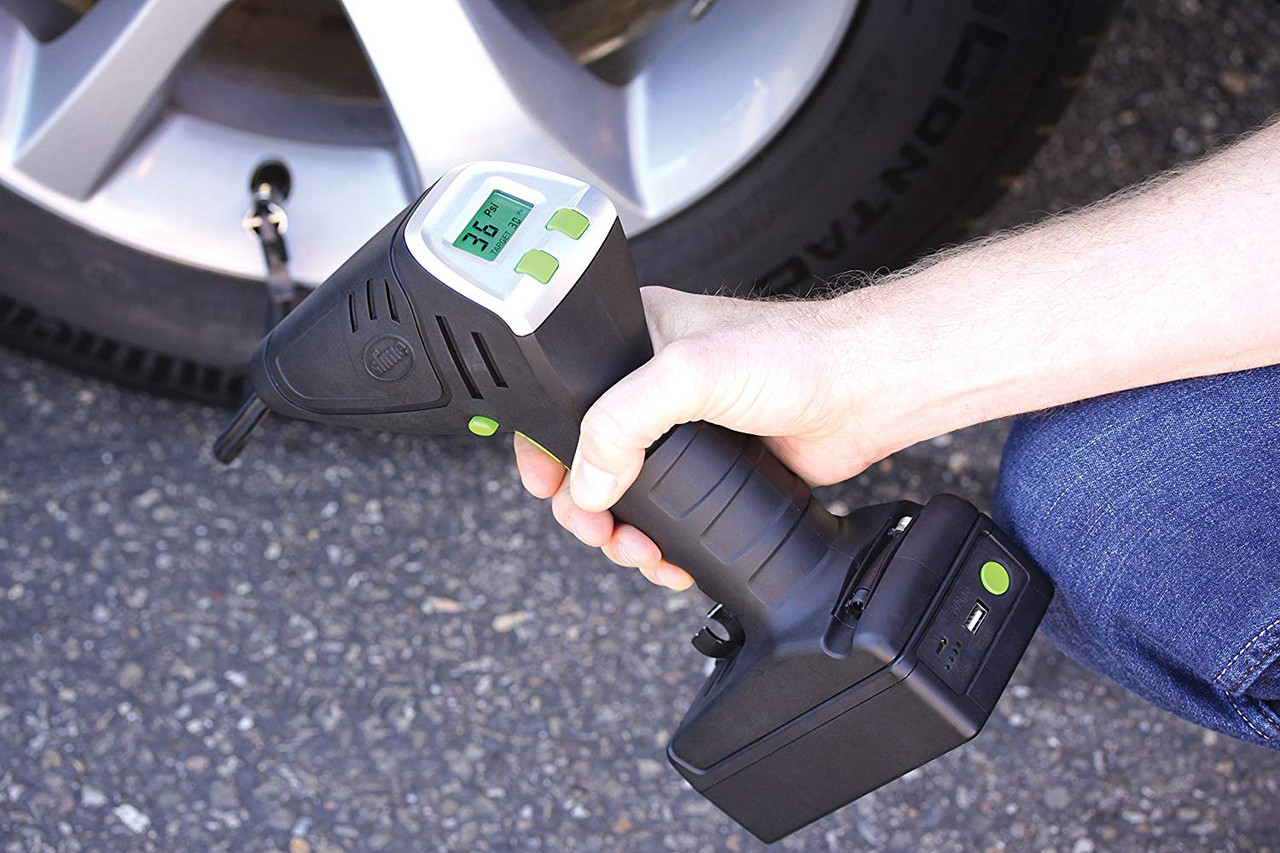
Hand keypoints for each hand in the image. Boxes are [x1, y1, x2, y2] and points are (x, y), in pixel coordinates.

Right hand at [514, 285, 883, 589]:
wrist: (863, 392)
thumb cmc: (794, 355)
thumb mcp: (691, 372)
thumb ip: (625, 420)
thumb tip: (589, 482)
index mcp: (631, 339)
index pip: (562, 398)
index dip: (545, 447)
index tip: (546, 487)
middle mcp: (648, 383)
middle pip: (589, 458)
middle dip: (587, 506)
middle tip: (601, 532)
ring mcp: (679, 430)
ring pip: (626, 493)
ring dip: (623, 532)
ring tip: (640, 552)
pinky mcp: (710, 468)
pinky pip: (668, 513)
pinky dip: (662, 541)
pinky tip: (670, 555)